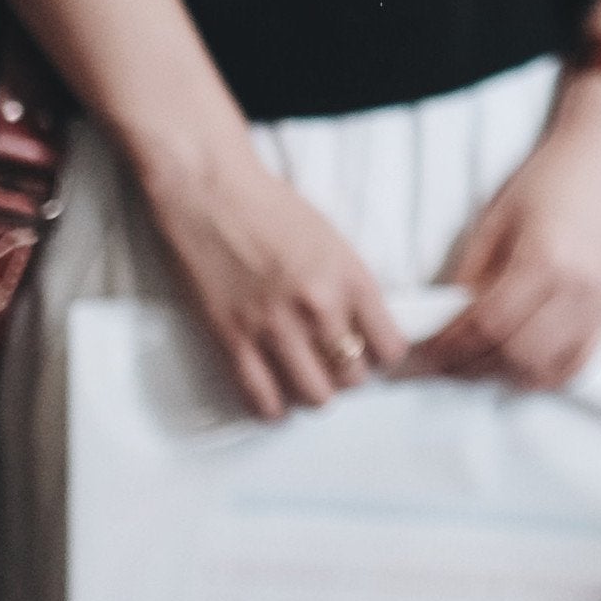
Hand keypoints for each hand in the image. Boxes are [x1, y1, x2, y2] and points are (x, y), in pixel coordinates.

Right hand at [136, 139, 409, 418]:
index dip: (383, 357)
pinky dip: (273, 407)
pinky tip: (275, 398)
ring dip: (314, 392)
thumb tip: (366, 329)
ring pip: (315, 395)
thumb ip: (351, 286)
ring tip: (307, 378)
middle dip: (349, 375)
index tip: (373, 354)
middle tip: (335, 364)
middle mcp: (319, 307)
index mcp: (350, 278)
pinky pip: (262, 398)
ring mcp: (275, 327)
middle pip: (354, 377)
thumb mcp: (332, 241)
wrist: (211, 193)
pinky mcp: (233, 340)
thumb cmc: (271, 208)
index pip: (390, 347)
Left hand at [414, 74, 600, 391]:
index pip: (485, 326)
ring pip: (544, 369)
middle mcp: (576, 290)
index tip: (423, 353)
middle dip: (468, 367)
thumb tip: (448, 318)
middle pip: (513, 355)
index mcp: (544, 261)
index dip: (448, 347)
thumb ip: (472, 271)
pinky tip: (520, 368)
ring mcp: (599, 303)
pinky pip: (577, 363)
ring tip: (475, 363)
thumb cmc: (553, 176)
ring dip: (504, 375)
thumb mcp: (498, 216)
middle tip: (439, 364)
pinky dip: (545, 376)